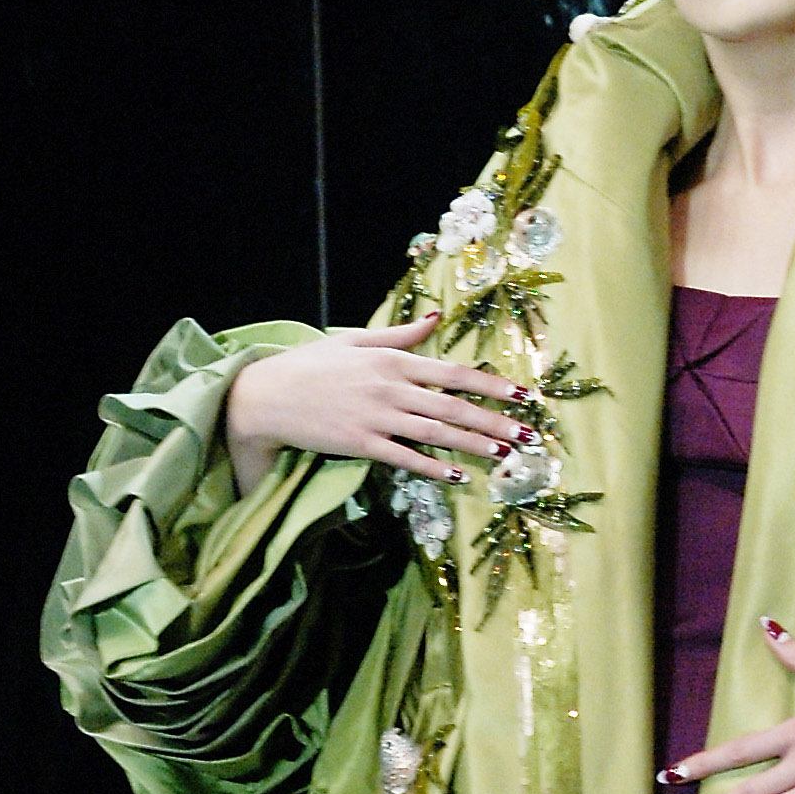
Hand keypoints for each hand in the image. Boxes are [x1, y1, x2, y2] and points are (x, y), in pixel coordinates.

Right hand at [225, 311, 522, 496]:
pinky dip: (431, 466)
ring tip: (504, 455)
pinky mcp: (360, 443)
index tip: (521, 394)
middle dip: (495, 421)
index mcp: (392, 359)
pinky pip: (404, 456)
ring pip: (435, 432)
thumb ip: (400, 335)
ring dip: (473, 444)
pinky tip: (456, 475)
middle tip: (528, 434)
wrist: (266, 395)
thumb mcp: (355, 340)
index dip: (490, 384)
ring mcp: (376, 416)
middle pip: (453, 406)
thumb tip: (435, 318)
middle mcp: (390, 386)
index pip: (453, 372)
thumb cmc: (311, 365)